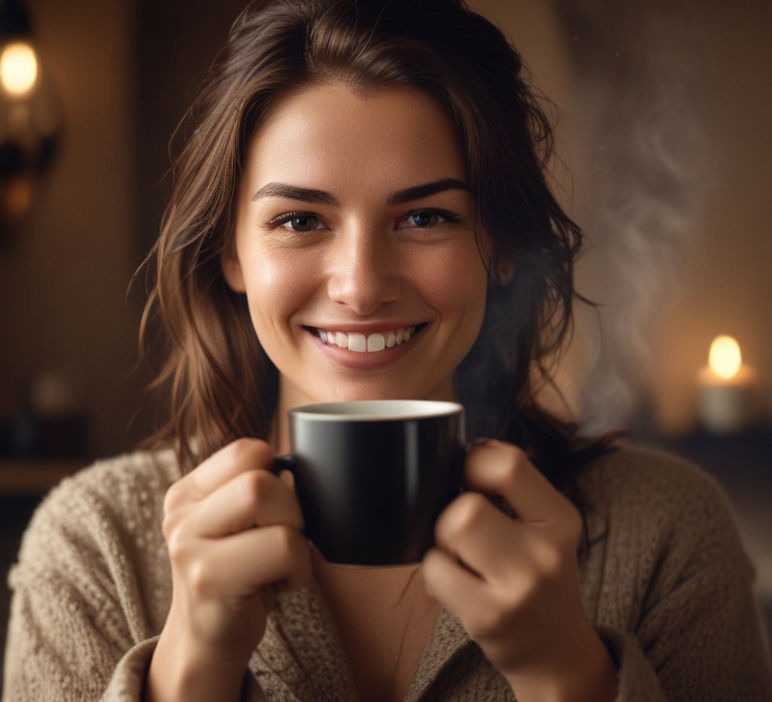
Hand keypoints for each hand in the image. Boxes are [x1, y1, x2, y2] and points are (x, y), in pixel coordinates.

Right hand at [145, 439, 310, 701]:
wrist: (208, 641)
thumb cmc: (240, 575)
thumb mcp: (237, 523)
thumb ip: (256, 487)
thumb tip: (305, 463)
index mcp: (188, 493)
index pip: (248, 451)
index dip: (277, 475)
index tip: (273, 510)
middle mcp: (180, 514)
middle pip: (259, 478)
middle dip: (290, 508)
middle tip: (281, 539)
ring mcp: (188, 545)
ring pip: (267, 500)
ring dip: (294, 535)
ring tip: (279, 561)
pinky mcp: (209, 578)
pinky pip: (283, 547)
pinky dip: (299, 567)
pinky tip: (280, 584)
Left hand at [422, 440, 614, 701]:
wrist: (555, 651)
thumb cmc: (535, 575)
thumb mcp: (543, 526)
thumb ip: (510, 488)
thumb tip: (455, 448)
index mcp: (560, 517)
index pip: (508, 464)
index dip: (473, 462)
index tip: (468, 478)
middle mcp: (546, 552)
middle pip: (468, 506)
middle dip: (451, 511)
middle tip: (461, 529)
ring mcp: (518, 588)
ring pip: (452, 531)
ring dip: (442, 541)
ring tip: (458, 556)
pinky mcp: (489, 618)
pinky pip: (435, 571)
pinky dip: (434, 572)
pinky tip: (454, 584)